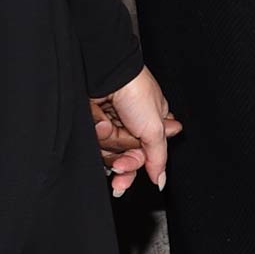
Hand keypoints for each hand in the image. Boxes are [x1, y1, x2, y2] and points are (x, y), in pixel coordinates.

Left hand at [90, 67, 180, 198]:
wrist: (107, 73)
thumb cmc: (136, 90)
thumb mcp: (155, 129)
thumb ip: (159, 158)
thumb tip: (161, 180)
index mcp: (153, 125)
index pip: (144, 157)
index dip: (135, 165)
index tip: (128, 170)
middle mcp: (133, 125)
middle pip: (125, 158)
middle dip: (121, 162)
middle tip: (119, 165)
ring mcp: (113, 122)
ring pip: (108, 150)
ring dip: (108, 142)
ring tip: (107, 127)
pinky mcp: (95, 120)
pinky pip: (94, 138)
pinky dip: (96, 131)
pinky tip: (99, 122)